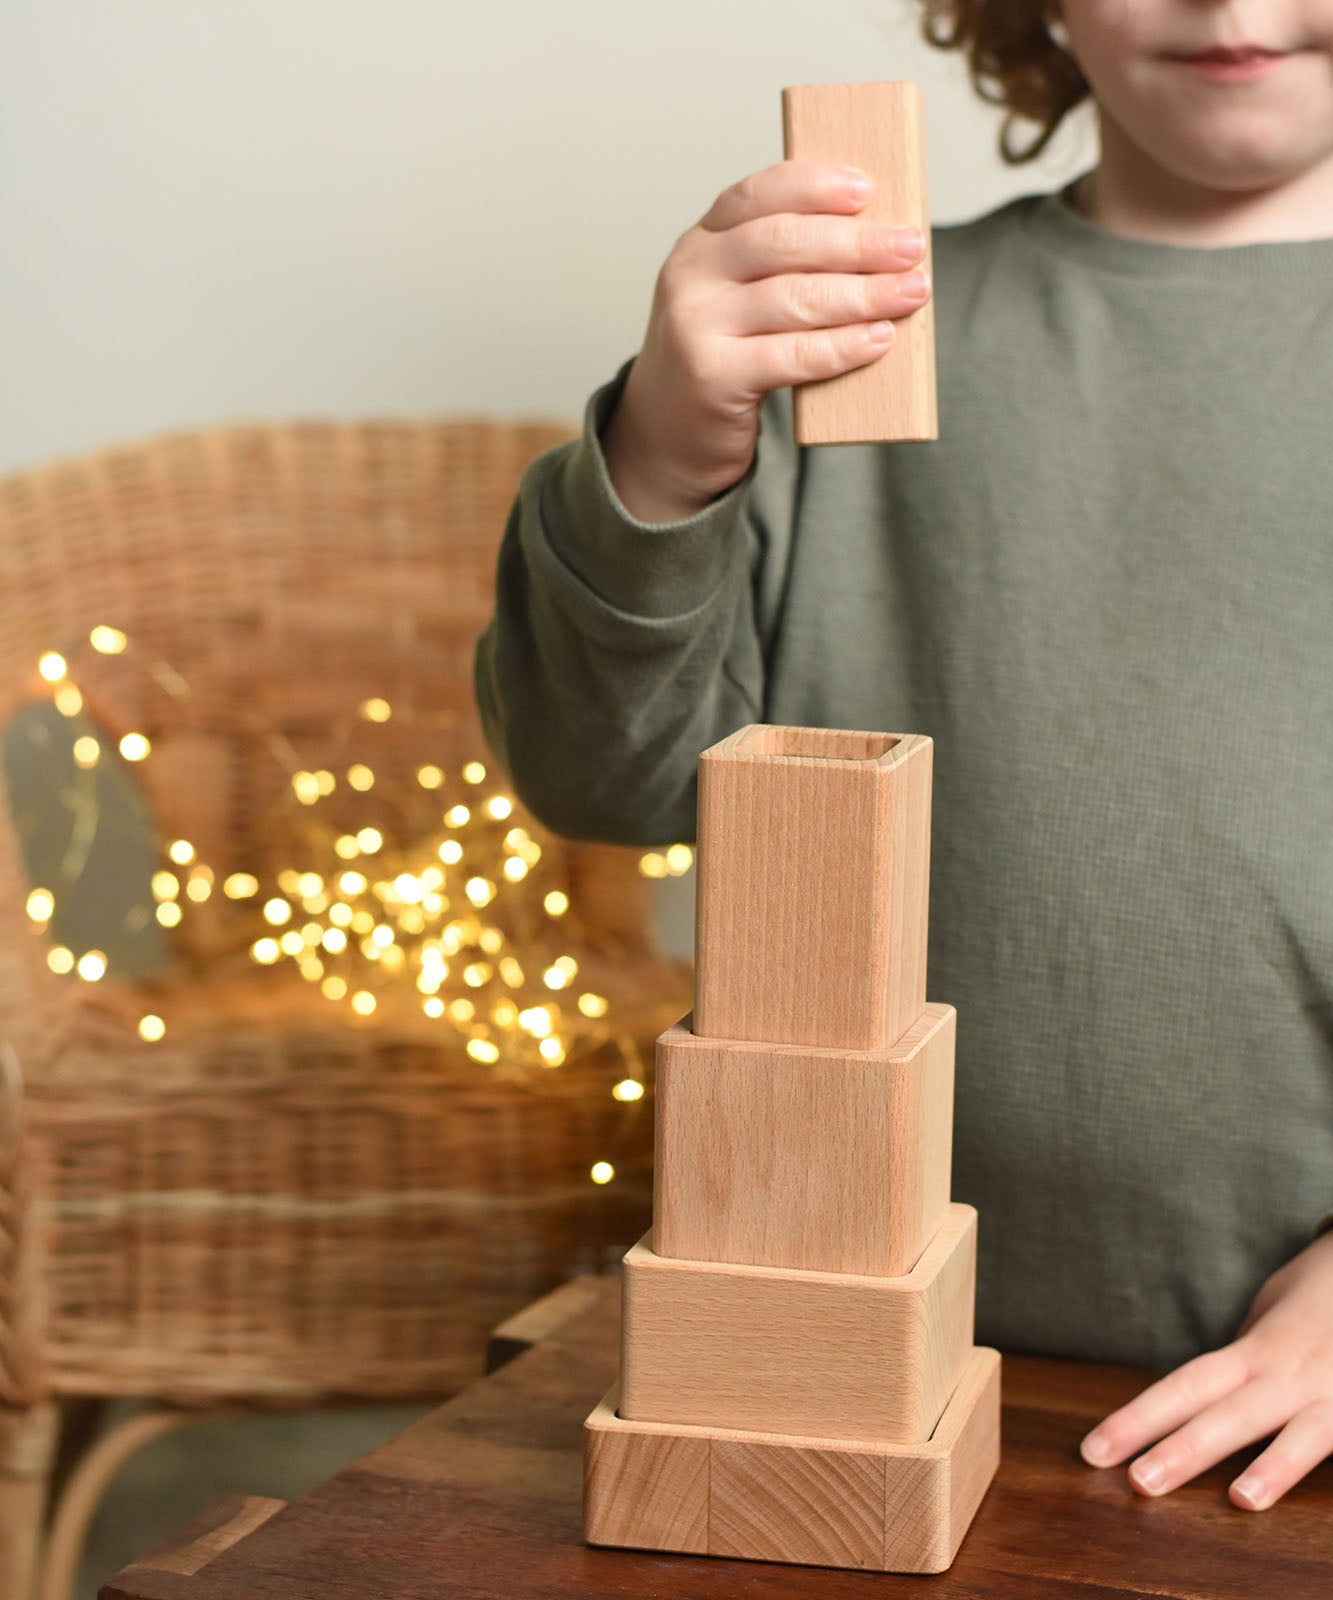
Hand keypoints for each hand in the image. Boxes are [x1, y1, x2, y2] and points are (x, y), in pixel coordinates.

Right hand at [602, 160, 931, 522]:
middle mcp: (692, 276)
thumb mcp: (734, 298)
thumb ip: (781, 268)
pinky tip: (878, 338)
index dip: (814, 186)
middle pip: (782, 242)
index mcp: (701, 242)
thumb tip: (877, 246)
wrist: (666, 435)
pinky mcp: (713, 376)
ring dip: (862, 293)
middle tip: (910, 246)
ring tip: (911, 292)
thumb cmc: (720, 358)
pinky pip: (791, 355)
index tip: (866, 188)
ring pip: (793, 297)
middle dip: (856, 241)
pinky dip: (841, 346)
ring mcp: (698, 326)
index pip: (758, 195)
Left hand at [1080, 1230, 1332, 1509]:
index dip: (1138, 1419)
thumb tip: (1207, 1393)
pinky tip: (1301, 1488)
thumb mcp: (1268, 1315)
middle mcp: (1287, 1373)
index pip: (1184, 1387)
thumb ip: (1242, 1358)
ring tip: (1241, 1501)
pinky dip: (1316, 1460)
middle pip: (1228, 1413)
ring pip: (1301, 1433)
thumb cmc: (1318, 1293)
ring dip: (1271, 1467)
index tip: (1093, 1452)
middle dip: (1183, 1450)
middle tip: (1137, 1484)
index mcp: (1253, 1351)